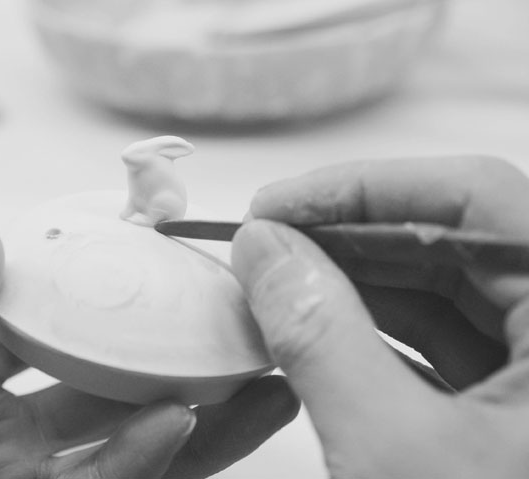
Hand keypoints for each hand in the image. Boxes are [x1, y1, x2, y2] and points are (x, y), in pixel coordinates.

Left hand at [0, 223, 297, 478]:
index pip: (53, 312)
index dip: (107, 282)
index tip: (162, 250)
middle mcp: (0, 418)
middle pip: (105, 375)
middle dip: (172, 347)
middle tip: (230, 317)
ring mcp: (15, 472)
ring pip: (121, 437)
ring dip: (187, 404)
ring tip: (246, 372)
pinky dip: (142, 459)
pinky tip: (181, 426)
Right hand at [232, 157, 528, 477]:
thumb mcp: (395, 449)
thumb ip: (322, 339)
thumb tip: (263, 250)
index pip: (477, 197)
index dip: (365, 188)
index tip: (277, 206)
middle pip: (460, 239)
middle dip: (352, 238)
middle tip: (268, 244)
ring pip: (452, 290)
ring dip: (359, 284)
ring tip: (282, 284)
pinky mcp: (521, 406)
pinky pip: (452, 341)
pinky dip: (381, 333)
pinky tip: (321, 329)